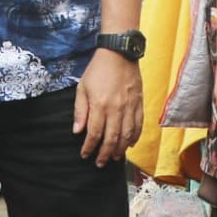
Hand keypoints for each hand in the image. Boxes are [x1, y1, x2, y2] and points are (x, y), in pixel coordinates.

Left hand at [75, 49, 143, 163]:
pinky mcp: (139, 103)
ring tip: (114, 158)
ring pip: (127, 135)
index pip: (94, 133)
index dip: (89, 146)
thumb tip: (77, 131)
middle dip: (104, 153)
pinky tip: (130, 144)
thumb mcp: (82, 88)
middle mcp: (116, 108)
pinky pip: (139, 125)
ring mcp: (130, 107)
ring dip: (120, 149)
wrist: (119, 53)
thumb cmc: (98, 70)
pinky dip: (135, 137)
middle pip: (111, 138)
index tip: (85, 154)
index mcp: (100, 104)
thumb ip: (80, 110)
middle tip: (100, 163)